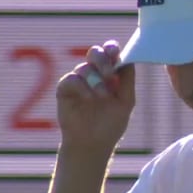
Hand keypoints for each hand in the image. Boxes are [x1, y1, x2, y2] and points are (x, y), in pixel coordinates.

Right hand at [55, 40, 135, 154]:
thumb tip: (129, 59)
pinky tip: (89, 98)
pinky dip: (82, 86)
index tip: (115, 53)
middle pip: (95, 53)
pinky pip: (71, 79)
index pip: (110, 53)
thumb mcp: (126, 101)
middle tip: (109, 73)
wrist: (93, 144)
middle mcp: (93, 74)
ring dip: (95, 80)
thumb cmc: (111, 123)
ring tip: (102, 96)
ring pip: (84, 67)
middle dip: (102, 60)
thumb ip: (127, 80)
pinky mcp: (64, 90)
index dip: (112, 49)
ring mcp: (78, 81)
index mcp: (110, 74)